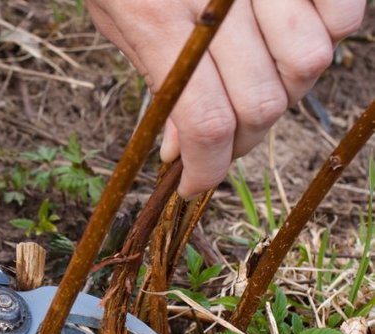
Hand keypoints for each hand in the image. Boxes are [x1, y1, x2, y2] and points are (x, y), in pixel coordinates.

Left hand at [86, 0, 364, 196]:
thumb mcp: (120, 20)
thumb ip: (160, 85)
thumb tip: (186, 153)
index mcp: (159, 16)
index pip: (207, 120)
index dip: (209, 168)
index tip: (197, 184)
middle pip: (265, 101)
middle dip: (240, 139)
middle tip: (218, 138)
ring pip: (311, 62)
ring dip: (283, 87)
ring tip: (251, 79)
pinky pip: (344, 13)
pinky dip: (325, 34)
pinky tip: (284, 35)